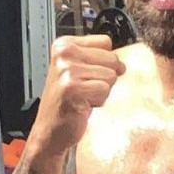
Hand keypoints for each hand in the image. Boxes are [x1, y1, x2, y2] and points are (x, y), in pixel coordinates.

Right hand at [30, 35, 124, 156]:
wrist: (50, 131)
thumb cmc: (66, 103)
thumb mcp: (80, 72)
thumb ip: (100, 60)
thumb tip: (122, 64)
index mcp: (64, 44)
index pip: (105, 42)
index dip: (104, 62)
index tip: (87, 74)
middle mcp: (64, 54)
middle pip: (112, 58)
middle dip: (103, 78)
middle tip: (84, 89)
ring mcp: (67, 70)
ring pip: (111, 75)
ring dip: (101, 91)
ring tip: (83, 97)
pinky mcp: (73, 88)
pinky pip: (105, 90)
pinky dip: (98, 101)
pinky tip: (82, 105)